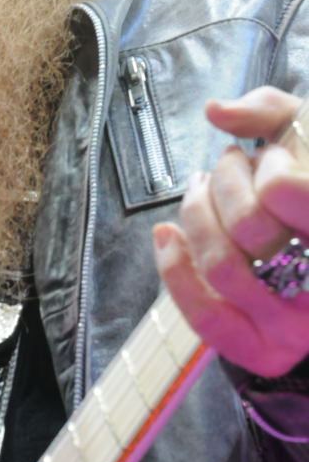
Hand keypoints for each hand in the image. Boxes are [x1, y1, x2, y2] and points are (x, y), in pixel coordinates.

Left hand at [153, 86, 308, 375]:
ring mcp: (298, 329)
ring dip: (198, 214)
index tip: (274, 160)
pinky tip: (168, 234)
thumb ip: (270, 110)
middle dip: (227, 183)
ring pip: (221, 265)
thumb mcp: (306, 132)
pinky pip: (207, 319)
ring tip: (205, 190)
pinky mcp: (263, 351)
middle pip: (249, 228)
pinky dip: (175, 270)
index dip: (272, 171)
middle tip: (233, 165)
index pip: (285, 195)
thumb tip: (217, 112)